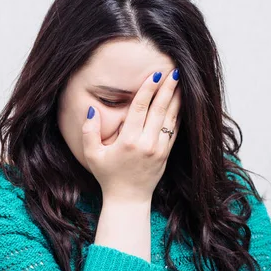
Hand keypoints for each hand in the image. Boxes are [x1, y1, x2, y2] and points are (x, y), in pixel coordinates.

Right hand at [82, 68, 181, 202]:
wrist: (128, 199)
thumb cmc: (108, 175)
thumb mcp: (92, 155)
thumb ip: (89, 132)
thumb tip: (91, 110)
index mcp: (128, 140)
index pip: (140, 108)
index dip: (148, 89)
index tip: (155, 74)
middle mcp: (146, 143)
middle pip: (159, 109)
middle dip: (167, 88)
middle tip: (175, 71)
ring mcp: (159, 149)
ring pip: (170, 118)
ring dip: (176, 99)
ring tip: (181, 83)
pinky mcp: (166, 154)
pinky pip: (174, 130)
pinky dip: (178, 116)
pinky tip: (181, 103)